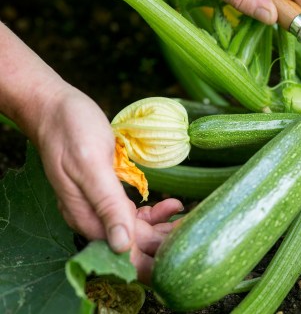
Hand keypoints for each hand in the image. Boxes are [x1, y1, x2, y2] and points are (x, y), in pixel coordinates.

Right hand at [33, 86, 182, 282]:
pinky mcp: (104, 193)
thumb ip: (106, 204)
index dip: (154, 250)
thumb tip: (121, 246)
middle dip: (161, 237)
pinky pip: (130, 211)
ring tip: (182, 211)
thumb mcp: (91, 165)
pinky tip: (168, 203)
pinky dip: (151, 211)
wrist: (54, 107)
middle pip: (131, 241)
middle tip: (190, 224)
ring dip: (160, 224)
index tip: (182, 240)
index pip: (124, 249)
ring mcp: (96, 205)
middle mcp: (89, 217)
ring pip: (134, 227)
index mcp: (85, 216)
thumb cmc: (71, 131)